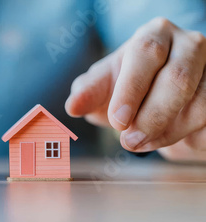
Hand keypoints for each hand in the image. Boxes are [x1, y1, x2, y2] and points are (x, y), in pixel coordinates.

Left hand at [65, 17, 205, 161]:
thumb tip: (73, 106)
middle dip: (150, 116)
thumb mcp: (104, 86)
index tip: (116, 121)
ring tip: (140, 143)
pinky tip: (164, 139)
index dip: (131, 88)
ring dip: (166, 132)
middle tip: (128, 141)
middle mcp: (190, 45)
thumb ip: (88, 92)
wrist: (159, 101)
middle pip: (178, 78)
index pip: (146, 52)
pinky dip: (185, 137)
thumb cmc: (128, 87)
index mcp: (155, 35)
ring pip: (200, 105)